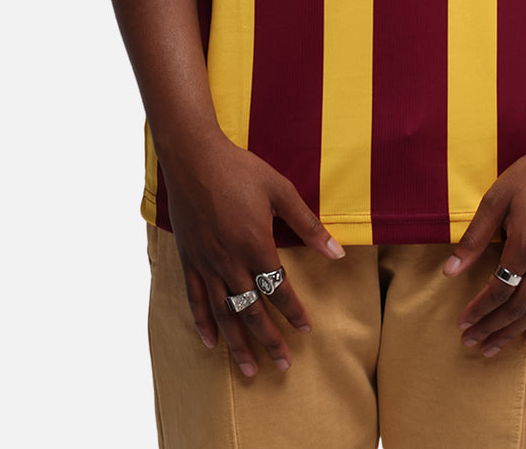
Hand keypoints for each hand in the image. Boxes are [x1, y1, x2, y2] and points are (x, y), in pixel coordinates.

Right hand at [161, 133, 344, 375]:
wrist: (193, 157)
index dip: (294, 311)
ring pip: (224, 313)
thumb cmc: (240, 170)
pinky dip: (203, 323)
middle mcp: (229, 261)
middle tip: (284, 364)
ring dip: (238, 344)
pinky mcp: (188, 258)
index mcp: (255, 245)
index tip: (307, 329)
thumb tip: (337, 251)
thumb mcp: (280, 191)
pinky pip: (195, 299)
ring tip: (250, 369)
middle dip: (269, 340)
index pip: (279, 289)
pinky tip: (211, 343)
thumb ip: (307, 225)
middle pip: (252, 311)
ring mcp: (206, 263)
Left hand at [442, 143, 525, 355]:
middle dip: (491, 327)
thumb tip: (449, 272)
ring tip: (492, 348)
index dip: (479, 310)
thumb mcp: (496, 199)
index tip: (461, 323)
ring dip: (512, 332)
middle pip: (517, 307)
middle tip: (470, 342)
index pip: (499, 290)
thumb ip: (474, 239)